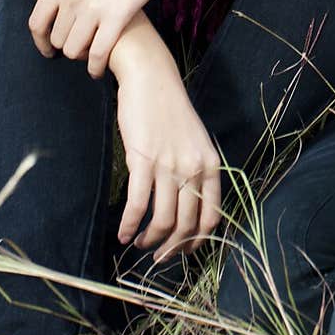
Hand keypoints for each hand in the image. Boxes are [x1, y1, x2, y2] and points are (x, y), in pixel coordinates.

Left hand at [17, 0, 180, 76]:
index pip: (37, 23)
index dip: (41, 41)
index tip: (48, 49)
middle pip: (57, 39)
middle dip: (66, 47)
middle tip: (79, 47)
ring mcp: (93, 7)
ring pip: (74, 49)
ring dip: (81, 56)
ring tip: (90, 54)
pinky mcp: (117, 16)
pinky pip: (98, 53)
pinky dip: (96, 66)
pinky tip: (99, 68)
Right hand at [115, 50, 221, 262]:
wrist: (151, 78)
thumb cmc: (170, 110)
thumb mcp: (195, 140)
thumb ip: (196, 170)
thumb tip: (188, 207)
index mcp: (211, 164)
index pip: (212, 217)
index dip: (196, 241)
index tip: (182, 251)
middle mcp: (194, 168)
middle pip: (186, 225)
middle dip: (170, 248)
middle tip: (156, 256)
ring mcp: (169, 165)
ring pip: (162, 221)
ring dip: (149, 241)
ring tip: (138, 243)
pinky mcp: (143, 161)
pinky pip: (137, 205)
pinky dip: (128, 225)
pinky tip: (122, 233)